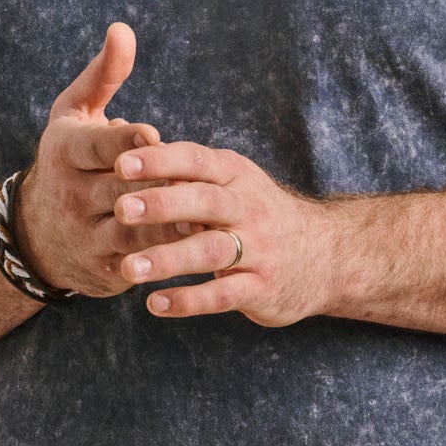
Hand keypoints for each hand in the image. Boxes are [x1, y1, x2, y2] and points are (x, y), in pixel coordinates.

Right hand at [18, 22, 191, 296]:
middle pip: (122, 188)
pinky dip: (170, 258)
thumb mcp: (74, 115)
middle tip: (198, 180)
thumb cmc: (68, 159)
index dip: (126, 140)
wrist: (36, 234)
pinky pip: (141, 263)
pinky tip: (203, 249)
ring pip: (134, 229)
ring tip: (207, 216)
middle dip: (158, 185)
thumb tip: (123, 29)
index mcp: (65, 152)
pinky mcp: (102, 269)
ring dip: (170, 225)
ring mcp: (85, 236)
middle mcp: (71, 195)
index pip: (97, 146)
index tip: (154, 134)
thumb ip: (104, 76)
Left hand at [108, 138, 336, 326]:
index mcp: (235, 176)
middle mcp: (248, 208)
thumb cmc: (257, 213)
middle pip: (204, 201)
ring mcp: (258, 249)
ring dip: (168, 259)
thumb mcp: (232, 182)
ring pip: (210, 251)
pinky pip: (222, 294)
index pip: (196, 160)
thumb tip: (123, 142)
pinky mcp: (261, 288)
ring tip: (129, 268)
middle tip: (120, 210)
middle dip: (162, 204)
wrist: (325, 255)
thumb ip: (185, 171)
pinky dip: (189, 300)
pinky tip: (155, 304)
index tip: (120, 164)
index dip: (160, 161)